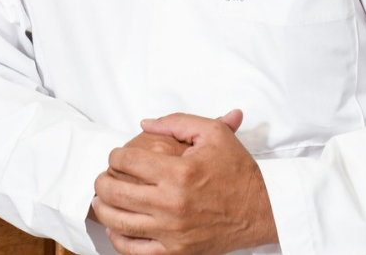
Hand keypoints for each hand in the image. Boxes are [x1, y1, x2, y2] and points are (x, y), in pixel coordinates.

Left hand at [91, 111, 277, 254]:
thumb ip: (175, 122)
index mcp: (179, 173)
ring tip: (102, 199)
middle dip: (102, 181)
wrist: (262, 210)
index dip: (115, 155)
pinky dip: (118, 239)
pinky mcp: (176, 250)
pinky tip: (117, 227)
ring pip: (119, 222)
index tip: (117, 156)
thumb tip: (144, 124)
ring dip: (103, 208)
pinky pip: (135, 250)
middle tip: (104, 177)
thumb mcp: (213, 133)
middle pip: (115, 192)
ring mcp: (172, 231)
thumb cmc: (237, 171)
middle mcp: (172, 203)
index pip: (127, 161)